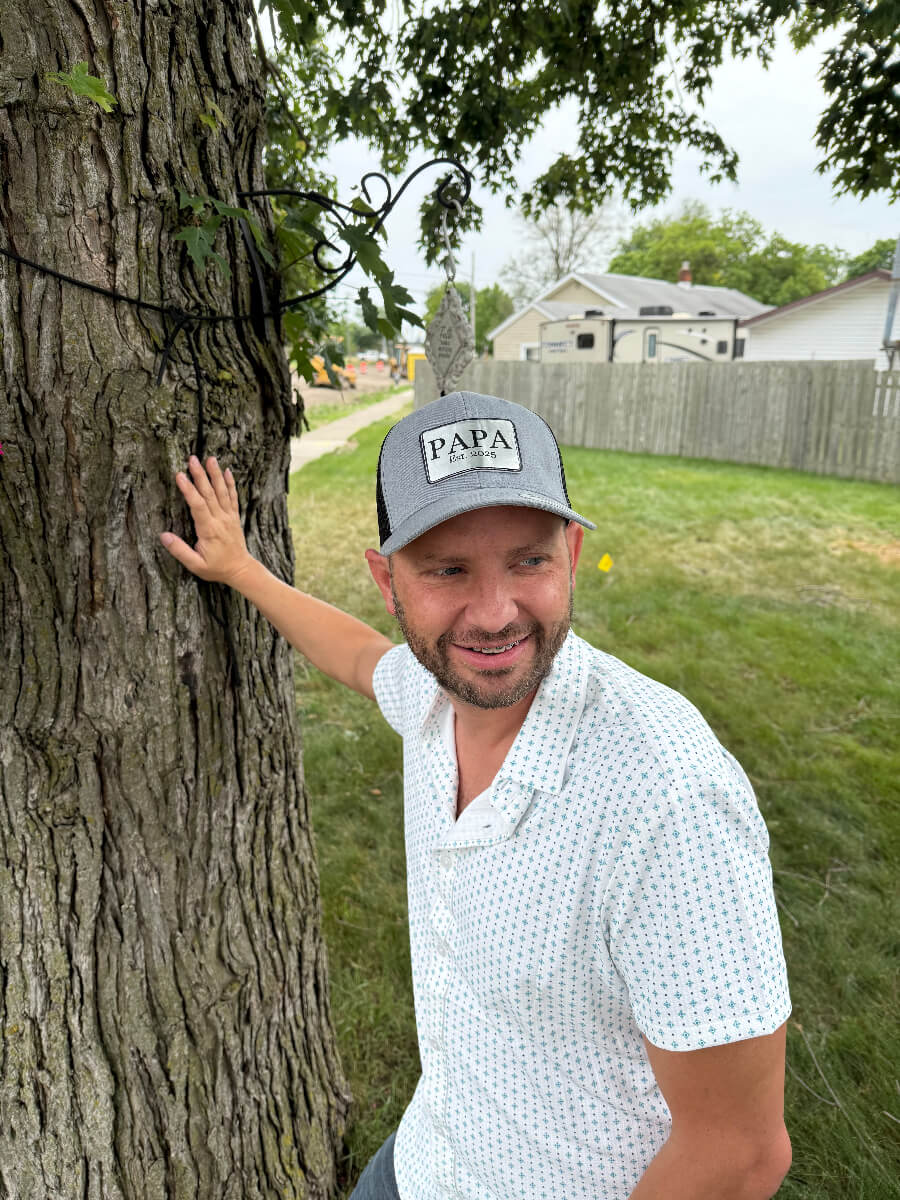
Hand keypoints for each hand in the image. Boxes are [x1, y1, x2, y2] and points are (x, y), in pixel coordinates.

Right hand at [159, 454, 252, 585]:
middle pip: (209, 494)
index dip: (189, 490)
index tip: (180, 476)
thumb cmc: (216, 568)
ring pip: (222, 492)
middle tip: (192, 459)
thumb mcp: (196, 566)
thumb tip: (163, 536)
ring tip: (210, 458)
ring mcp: (229, 517)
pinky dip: (230, 483)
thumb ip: (180, 551)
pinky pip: (233, 497)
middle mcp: (221, 520)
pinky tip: (227, 471)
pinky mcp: (234, 516)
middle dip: (200, 475)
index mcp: (209, 530)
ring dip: (215, 474)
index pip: (197, 506)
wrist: (241, 570)